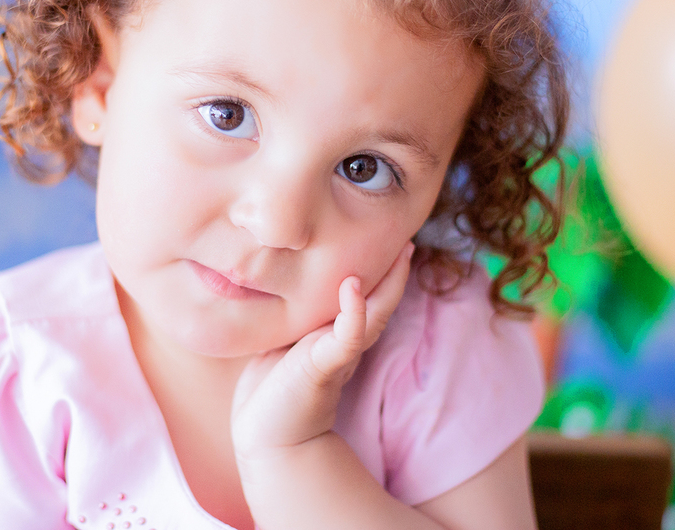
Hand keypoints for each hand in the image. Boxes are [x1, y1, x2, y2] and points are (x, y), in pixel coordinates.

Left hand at [230, 242, 413, 463]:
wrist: (266, 434)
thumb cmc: (272, 387)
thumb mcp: (283, 340)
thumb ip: (294, 317)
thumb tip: (282, 283)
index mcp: (336, 334)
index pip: (367, 298)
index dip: (381, 272)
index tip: (389, 239)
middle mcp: (343, 342)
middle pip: (382, 303)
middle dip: (396, 273)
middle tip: (408, 239)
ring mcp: (337, 354)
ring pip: (374, 315)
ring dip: (388, 285)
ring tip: (401, 253)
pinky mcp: (323, 367)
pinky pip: (346, 337)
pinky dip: (353, 312)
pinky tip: (353, 286)